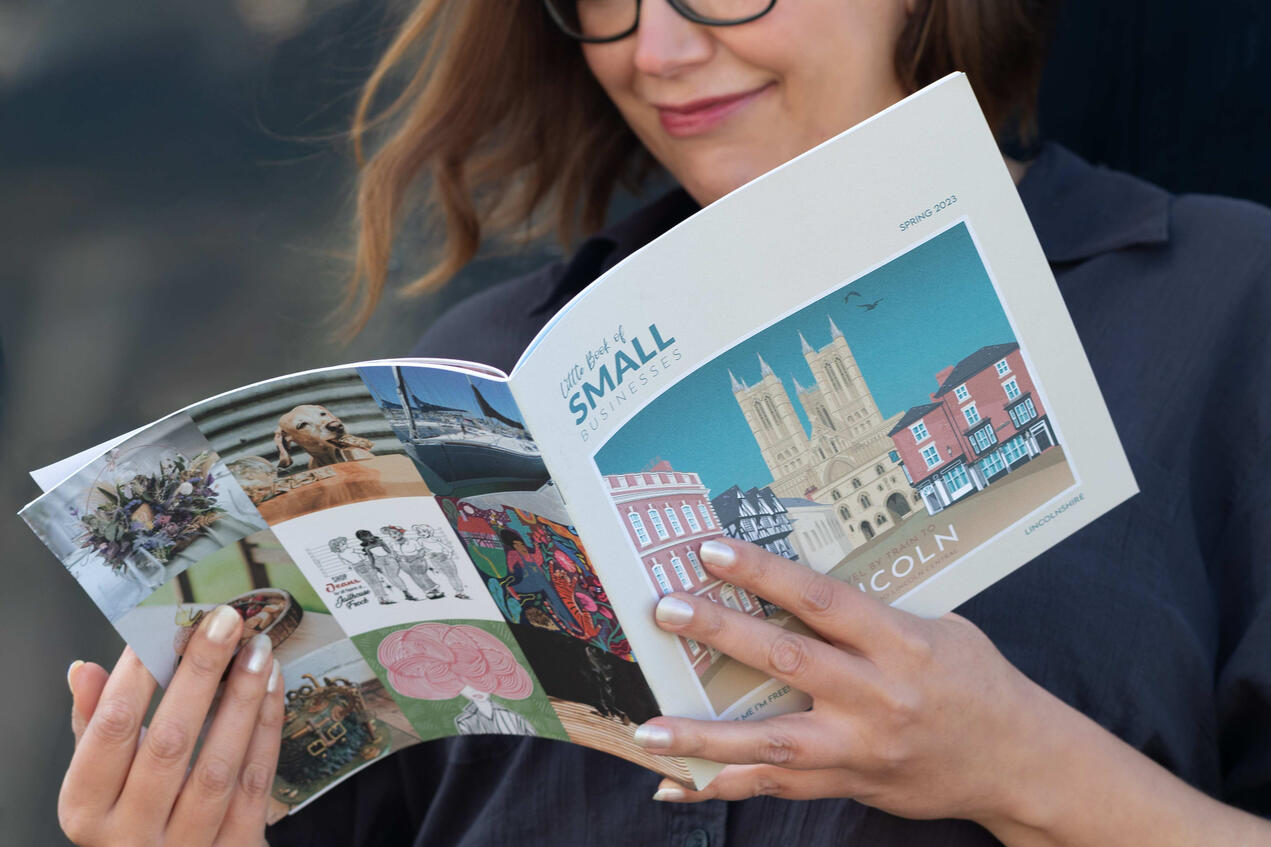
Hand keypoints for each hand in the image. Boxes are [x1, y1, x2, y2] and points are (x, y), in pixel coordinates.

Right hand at [61, 606, 284, 845]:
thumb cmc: (132, 818)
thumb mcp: (97, 780)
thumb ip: (92, 726)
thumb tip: (86, 670)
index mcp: (88, 809)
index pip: (110, 730)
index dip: (137, 674)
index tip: (165, 626)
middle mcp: (132, 834)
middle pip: (170, 743)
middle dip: (200, 674)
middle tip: (224, 621)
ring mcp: (186, 846)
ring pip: (219, 765)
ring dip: (242, 698)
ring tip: (257, 649)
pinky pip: (255, 783)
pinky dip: (266, 729)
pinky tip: (272, 686)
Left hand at [633, 537, 1053, 826]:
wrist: (1021, 764)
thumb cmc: (978, 682)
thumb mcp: (939, 628)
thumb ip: (873, 614)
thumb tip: (799, 589)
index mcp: (900, 642)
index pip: (820, 600)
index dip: (764, 573)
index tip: (711, 551)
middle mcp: (877, 695)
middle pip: (788, 661)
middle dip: (721, 634)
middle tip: (666, 611)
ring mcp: (861, 747)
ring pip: (772, 741)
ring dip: (704, 735)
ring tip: (648, 728)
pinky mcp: (850, 783)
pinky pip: (777, 787)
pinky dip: (722, 784)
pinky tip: (674, 782)